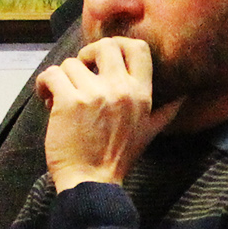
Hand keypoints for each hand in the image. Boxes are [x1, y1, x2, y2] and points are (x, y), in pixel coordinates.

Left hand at [39, 36, 178, 190]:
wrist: (92, 183)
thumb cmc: (117, 159)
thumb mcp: (149, 133)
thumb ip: (165, 112)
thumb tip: (183, 98)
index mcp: (141, 94)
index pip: (139, 48)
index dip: (118, 45)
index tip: (103, 60)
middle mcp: (120, 89)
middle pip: (105, 46)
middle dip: (87, 54)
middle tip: (80, 72)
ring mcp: (94, 94)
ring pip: (70, 63)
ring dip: (61, 78)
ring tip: (59, 97)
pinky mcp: (69, 101)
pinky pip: (52, 74)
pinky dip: (44, 84)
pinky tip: (46, 99)